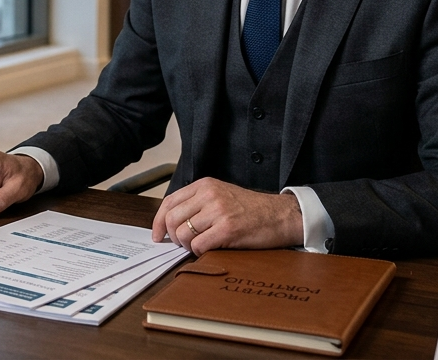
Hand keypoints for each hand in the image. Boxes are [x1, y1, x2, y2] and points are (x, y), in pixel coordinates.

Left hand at [152, 177, 303, 254]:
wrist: (281, 215)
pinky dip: (200, 252)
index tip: (157, 235)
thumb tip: (171, 223)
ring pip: (183, 234)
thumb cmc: (251, 209)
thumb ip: (197, 204)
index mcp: (204, 186)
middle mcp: (209, 195)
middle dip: (173, 237)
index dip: (157, 221)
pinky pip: (199, 246)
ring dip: (187, 246)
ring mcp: (218, 211)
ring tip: (199, 246)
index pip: (169, 202)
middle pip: (172, 219)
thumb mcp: (221, 195)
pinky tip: (210, 249)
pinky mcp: (227, 229)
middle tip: (182, 244)